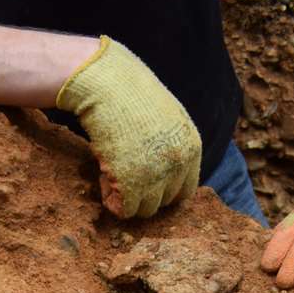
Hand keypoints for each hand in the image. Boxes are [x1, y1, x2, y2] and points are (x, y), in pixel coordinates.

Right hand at [58, 36, 200, 218]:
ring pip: (144, 210)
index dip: (161, 190)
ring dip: (127, 196)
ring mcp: (156, 174)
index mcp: (191, 148)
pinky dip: (111, 199)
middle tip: (122, 170)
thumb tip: (166, 179)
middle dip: (143, 193)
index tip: (142, 181)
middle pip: (163, 202)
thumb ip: (173, 145)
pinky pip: (123, 210)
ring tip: (111, 170)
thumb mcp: (167, 117)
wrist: (106, 83)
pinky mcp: (131, 183)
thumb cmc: (130, 96)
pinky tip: (102, 176)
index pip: (184, 192)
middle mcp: (178, 163)